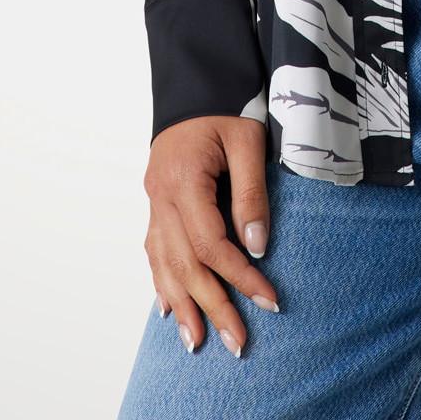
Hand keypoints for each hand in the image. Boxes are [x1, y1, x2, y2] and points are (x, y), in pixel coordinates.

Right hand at [143, 115, 280, 355]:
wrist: (196, 78)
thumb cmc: (227, 103)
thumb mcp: (248, 139)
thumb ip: (251, 192)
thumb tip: (257, 245)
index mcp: (183, 179)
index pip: (210, 243)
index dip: (239, 275)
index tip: (268, 299)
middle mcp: (160, 195)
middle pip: (184, 264)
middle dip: (211, 306)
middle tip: (236, 342)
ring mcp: (153, 200)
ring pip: (163, 263)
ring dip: (182, 305)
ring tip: (198, 342)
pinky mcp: (155, 201)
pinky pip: (154, 250)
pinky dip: (162, 282)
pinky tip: (168, 309)